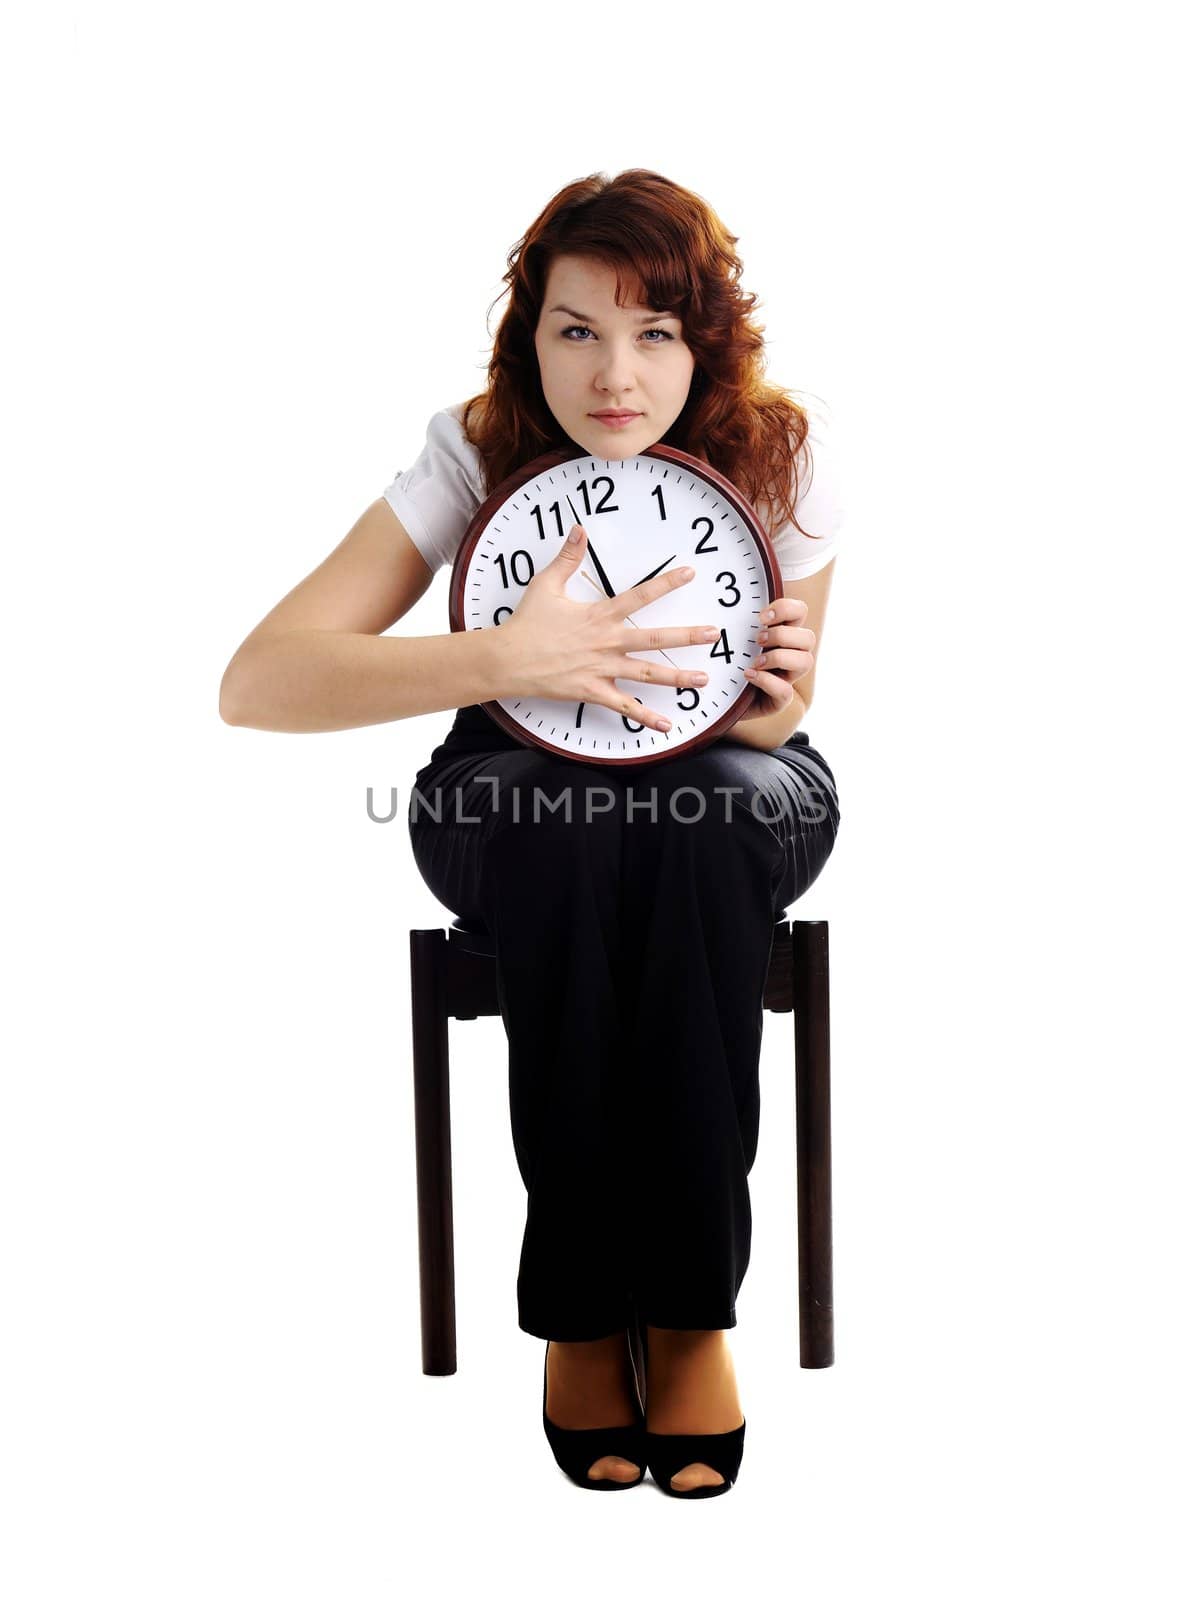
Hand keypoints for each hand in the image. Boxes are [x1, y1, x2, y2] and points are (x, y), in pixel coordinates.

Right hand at [491, 523, 721, 734]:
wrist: (508, 659)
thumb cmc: (526, 623)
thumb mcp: (546, 584)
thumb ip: (567, 557)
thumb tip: (579, 530)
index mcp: (600, 615)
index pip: (640, 596)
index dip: (667, 583)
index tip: (690, 575)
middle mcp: (607, 642)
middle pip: (655, 638)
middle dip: (687, 635)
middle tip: (713, 634)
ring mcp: (602, 669)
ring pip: (648, 674)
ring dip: (678, 677)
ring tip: (703, 679)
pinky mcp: (593, 691)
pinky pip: (624, 707)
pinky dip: (646, 718)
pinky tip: (667, 726)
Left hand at [735, 596, 815, 722]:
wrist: (718, 697)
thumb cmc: (727, 663)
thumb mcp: (731, 639)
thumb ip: (738, 623)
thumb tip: (724, 605)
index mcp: (782, 633)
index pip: (800, 611)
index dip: (786, 609)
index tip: (760, 617)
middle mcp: (790, 654)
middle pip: (809, 637)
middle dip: (782, 635)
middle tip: (758, 639)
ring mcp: (787, 677)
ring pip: (806, 661)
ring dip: (779, 657)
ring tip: (755, 661)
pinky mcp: (778, 699)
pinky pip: (785, 691)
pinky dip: (767, 681)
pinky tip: (749, 675)